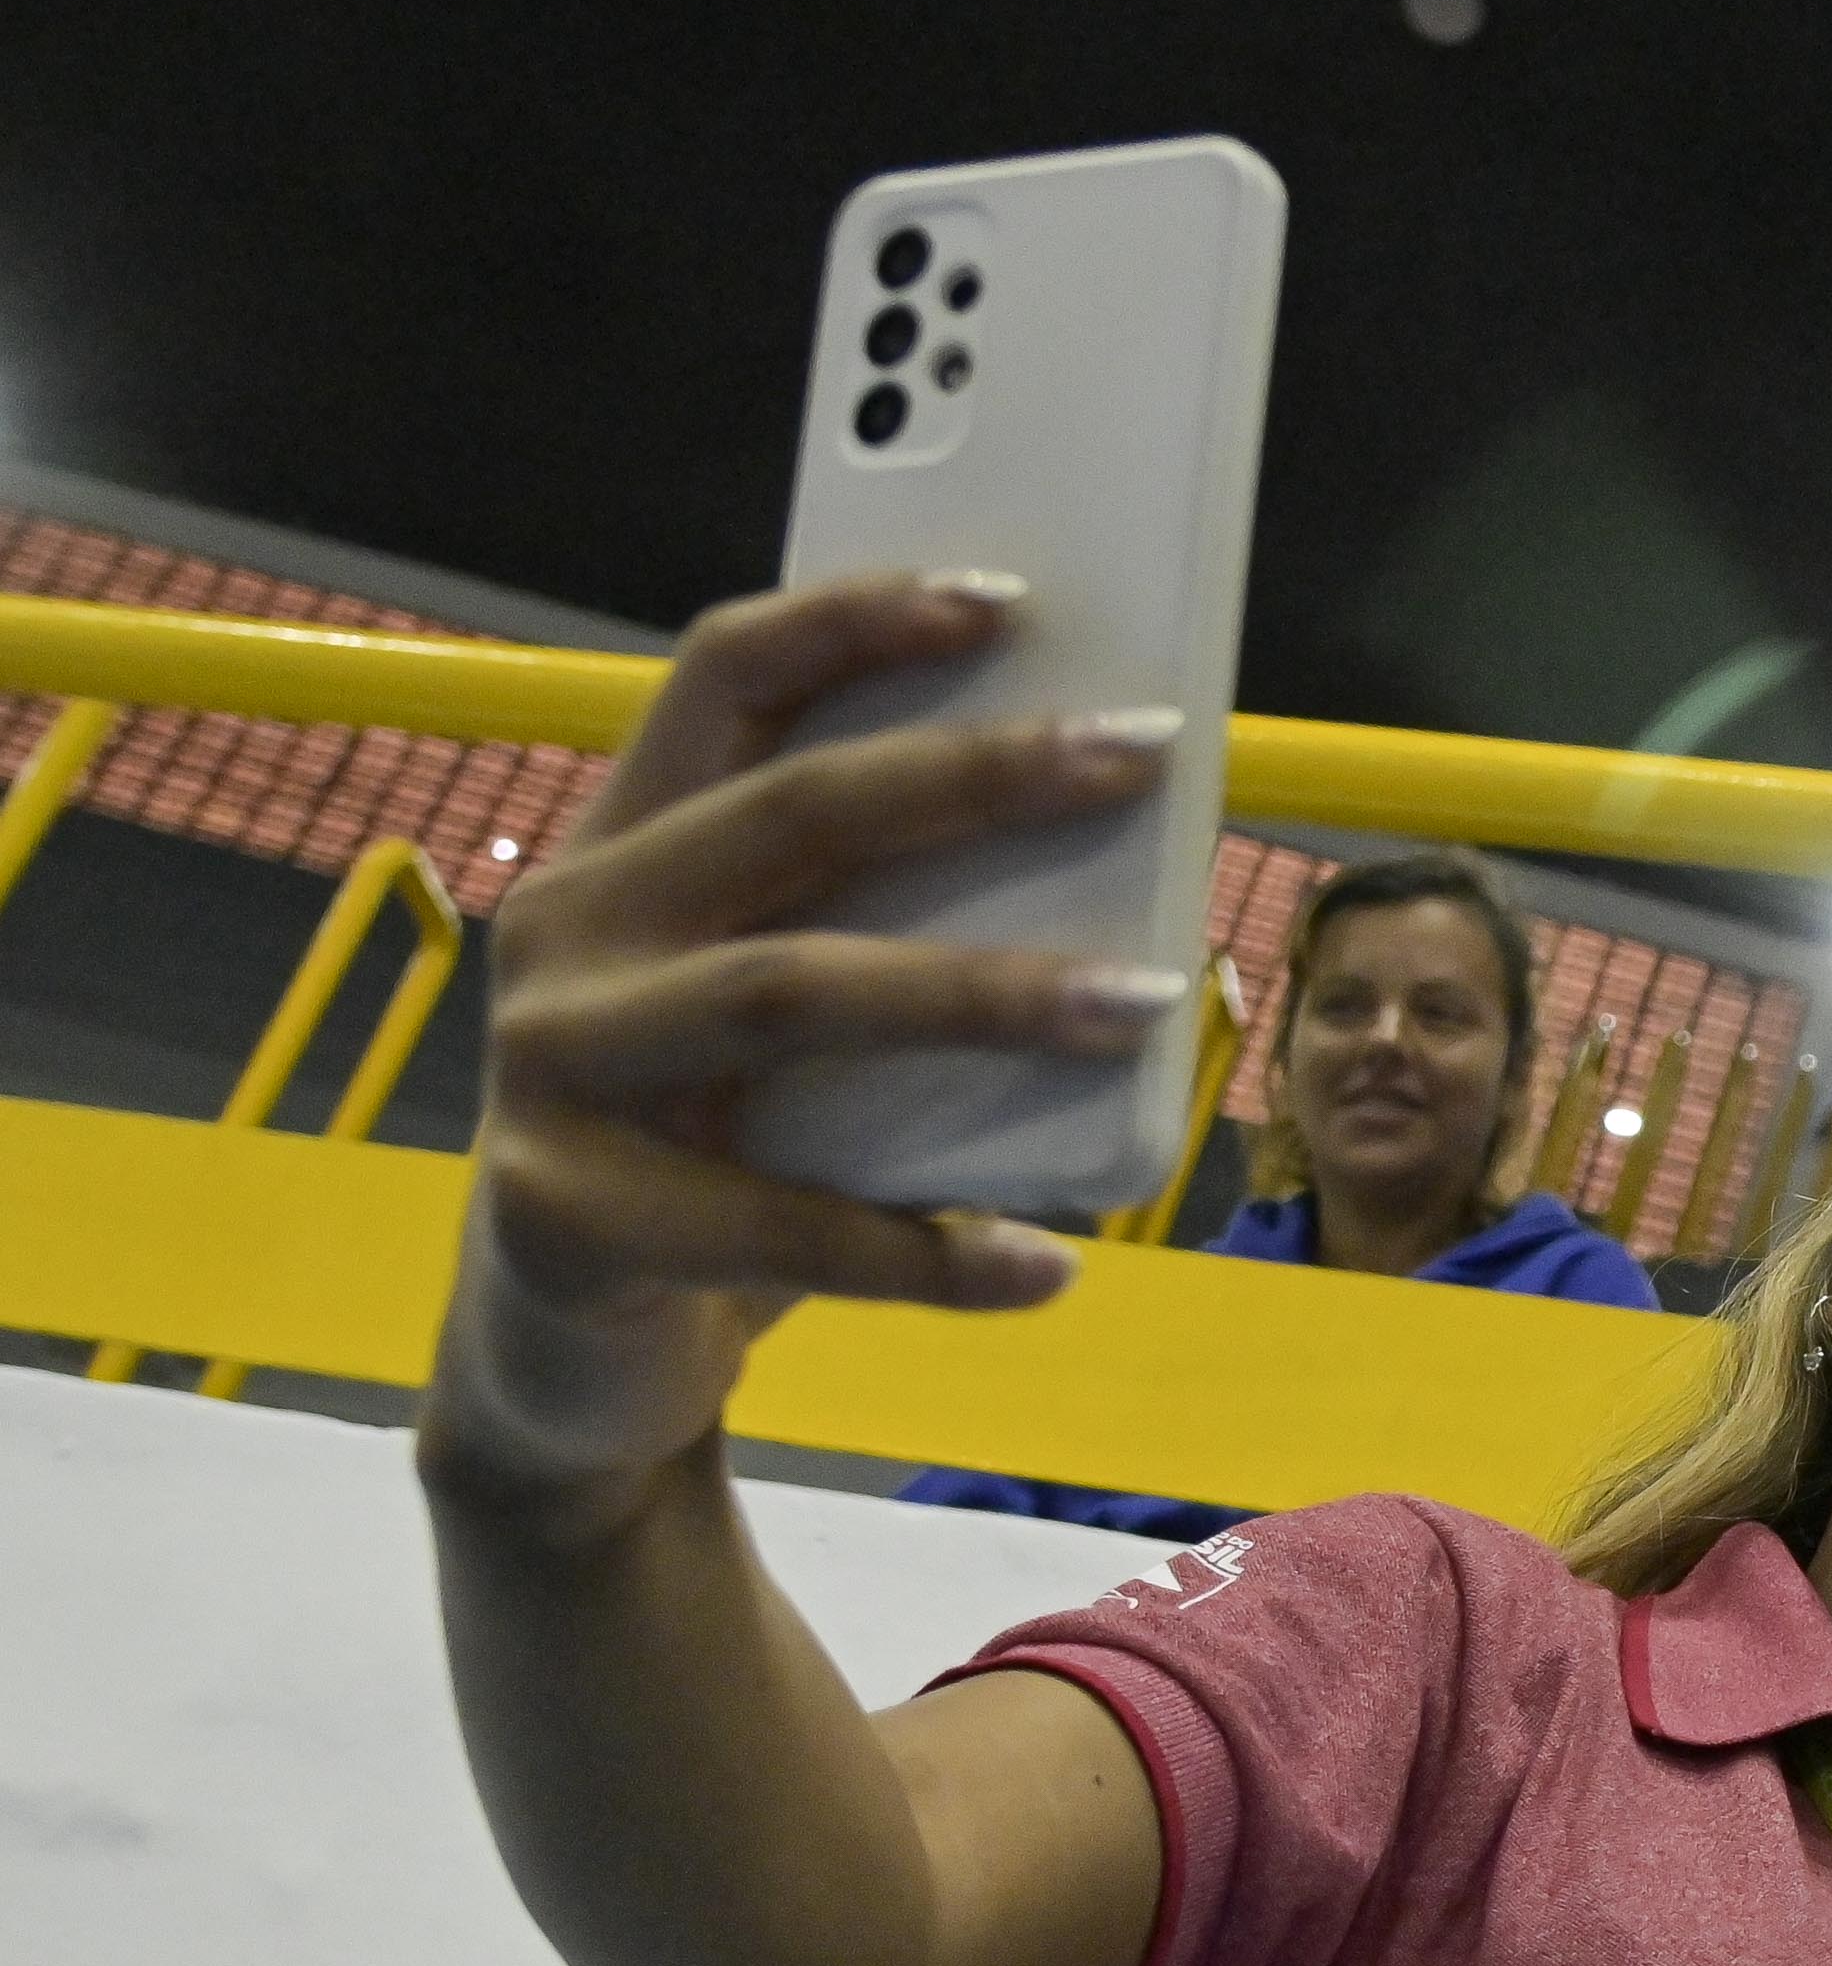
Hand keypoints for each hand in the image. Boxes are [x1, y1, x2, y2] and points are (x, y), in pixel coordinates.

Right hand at [418, 573, 1188, 1525]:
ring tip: (1143, 1004)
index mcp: (622, 855)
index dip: (854, 621)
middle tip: (1140, 754)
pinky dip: (932, 1252)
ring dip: (986, 995)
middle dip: (976, 774)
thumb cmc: (709, 1159)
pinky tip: (1047, 1266)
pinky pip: (789, 1228)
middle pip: (789, 815)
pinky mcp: (572, 1218)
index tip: (1008, 596)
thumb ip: (868, 938)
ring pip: (794, 993)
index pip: (723, 682)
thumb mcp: (773, 1030)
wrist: (560, 1370)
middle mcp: (571, 936)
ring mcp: (554, 1072)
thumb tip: (1106, 865)